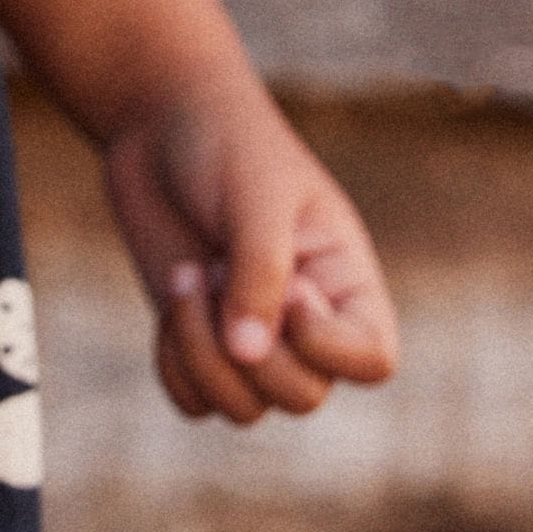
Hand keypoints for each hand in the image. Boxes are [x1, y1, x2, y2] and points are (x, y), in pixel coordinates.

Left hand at [103, 74, 399, 422]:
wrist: (159, 124)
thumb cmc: (225, 144)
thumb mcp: (255, 196)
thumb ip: (260, 272)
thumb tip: (249, 356)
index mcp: (346, 280)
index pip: (373, 360)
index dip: (327, 345)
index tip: (287, 285)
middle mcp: (307, 321)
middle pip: (302, 396)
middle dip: (248, 351)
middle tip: (213, 268)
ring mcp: (252, 336)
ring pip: (244, 408)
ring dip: (201, 353)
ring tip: (187, 276)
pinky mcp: (199, 341)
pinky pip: (195, 401)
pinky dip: (174, 366)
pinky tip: (171, 303)